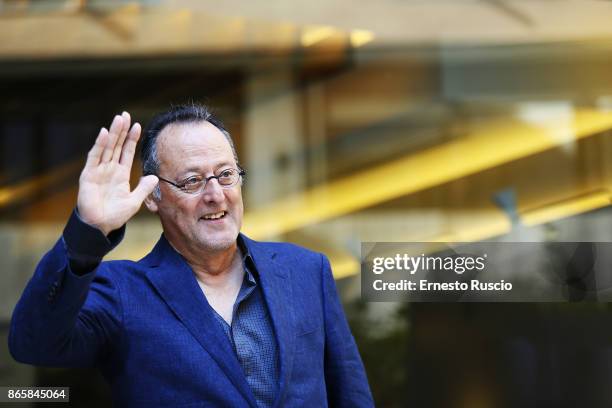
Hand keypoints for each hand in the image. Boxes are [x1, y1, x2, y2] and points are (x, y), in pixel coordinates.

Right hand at [77, 112, 158, 235]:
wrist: (100, 226)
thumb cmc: (115, 215)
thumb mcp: (134, 201)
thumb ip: (144, 189)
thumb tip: (155, 177)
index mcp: (121, 174)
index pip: (127, 152)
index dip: (131, 139)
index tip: (138, 125)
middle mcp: (109, 169)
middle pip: (117, 145)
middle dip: (121, 130)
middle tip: (126, 114)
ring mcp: (98, 170)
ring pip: (107, 147)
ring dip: (113, 133)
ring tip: (118, 119)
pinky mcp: (89, 175)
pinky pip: (94, 157)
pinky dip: (99, 145)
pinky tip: (105, 133)